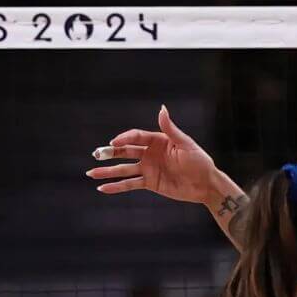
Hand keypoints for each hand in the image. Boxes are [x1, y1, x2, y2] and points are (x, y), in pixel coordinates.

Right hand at [86, 105, 222, 202]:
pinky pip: (130, 184)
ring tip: (90, 173)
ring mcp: (148, 168)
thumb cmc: (199, 161)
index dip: (124, 139)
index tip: (114, 143)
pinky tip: (103, 188)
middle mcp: (150, 153)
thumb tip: (161, 109)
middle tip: (96, 154)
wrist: (206, 184)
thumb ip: (170, 129)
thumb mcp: (185, 144)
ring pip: (123, 169)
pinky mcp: (150, 182)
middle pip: (125, 152)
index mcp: (157, 140)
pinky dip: (117, 186)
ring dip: (107, 171)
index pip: (136, 137)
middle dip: (110, 153)